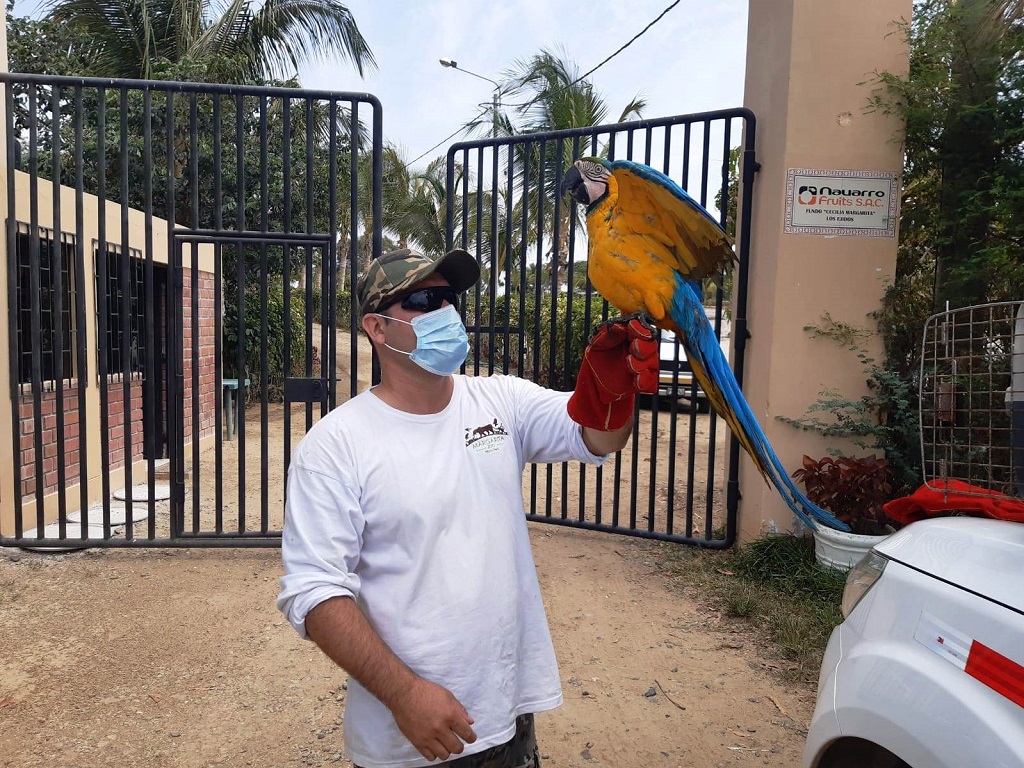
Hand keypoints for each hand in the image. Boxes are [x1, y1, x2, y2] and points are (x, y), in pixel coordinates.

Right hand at [389, 677, 476, 761]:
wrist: (404, 694)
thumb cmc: (426, 691)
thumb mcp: (447, 695)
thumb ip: (460, 710)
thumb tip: (470, 722)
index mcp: (450, 715)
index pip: (466, 733)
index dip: (471, 737)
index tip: (470, 737)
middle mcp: (440, 728)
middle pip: (457, 748)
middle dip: (460, 746)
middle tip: (457, 742)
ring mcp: (428, 737)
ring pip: (444, 755)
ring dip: (447, 750)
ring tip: (445, 744)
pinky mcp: (417, 742)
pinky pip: (430, 757)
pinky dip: (434, 753)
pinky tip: (434, 746)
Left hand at [568, 313, 659, 430]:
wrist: (593, 386)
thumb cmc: (596, 361)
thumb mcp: (596, 346)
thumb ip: (607, 335)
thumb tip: (618, 326)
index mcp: (629, 338)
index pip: (640, 329)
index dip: (639, 328)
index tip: (633, 327)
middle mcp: (639, 350)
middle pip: (651, 344)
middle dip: (644, 346)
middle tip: (634, 348)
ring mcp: (643, 366)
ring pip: (653, 362)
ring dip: (644, 363)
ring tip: (630, 365)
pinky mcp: (643, 382)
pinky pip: (651, 381)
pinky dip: (645, 381)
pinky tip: (637, 380)